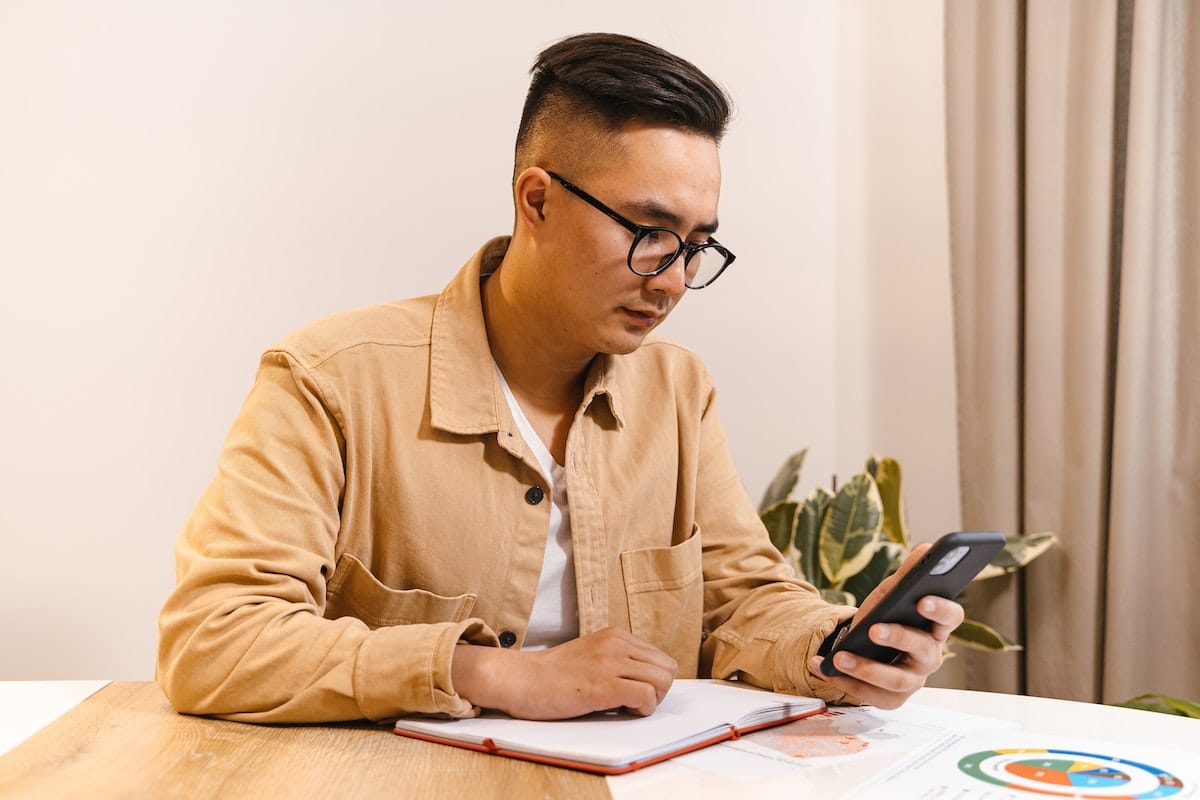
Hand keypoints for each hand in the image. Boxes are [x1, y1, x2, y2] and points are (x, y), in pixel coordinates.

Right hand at [451, 626, 677, 719]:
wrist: (520, 679)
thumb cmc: (551, 675)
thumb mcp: (591, 655)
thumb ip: (617, 660)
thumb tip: (646, 681)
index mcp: (616, 635)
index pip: (661, 659)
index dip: (654, 681)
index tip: (635, 692)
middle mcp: (617, 643)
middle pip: (668, 669)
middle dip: (657, 691)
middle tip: (633, 703)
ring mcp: (610, 663)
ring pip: (663, 680)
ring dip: (651, 701)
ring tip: (626, 707)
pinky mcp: (602, 686)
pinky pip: (646, 696)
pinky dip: (641, 710)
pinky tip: (621, 711)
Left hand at [808, 542, 965, 708]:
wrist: (865, 646)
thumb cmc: (887, 616)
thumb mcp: (891, 594)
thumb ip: (907, 574)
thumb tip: (925, 548)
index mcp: (936, 627)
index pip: (952, 618)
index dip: (941, 609)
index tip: (922, 598)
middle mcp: (930, 656)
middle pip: (923, 650)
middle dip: (899, 638)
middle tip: (874, 629)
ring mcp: (913, 680)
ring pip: (896, 680)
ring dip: (866, 668)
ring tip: (839, 656)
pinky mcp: (892, 699)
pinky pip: (871, 695)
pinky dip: (846, 682)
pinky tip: (825, 667)